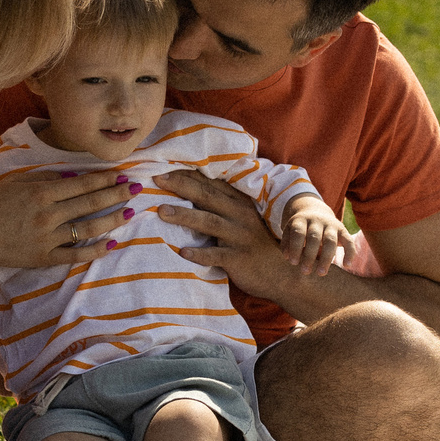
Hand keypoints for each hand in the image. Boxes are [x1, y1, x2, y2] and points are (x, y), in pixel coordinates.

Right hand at [0, 166, 136, 270]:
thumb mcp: (16, 182)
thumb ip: (45, 178)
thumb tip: (72, 176)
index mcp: (42, 193)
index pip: (82, 184)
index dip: (104, 179)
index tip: (122, 174)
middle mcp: (49, 214)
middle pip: (90, 203)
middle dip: (115, 194)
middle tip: (136, 188)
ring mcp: (48, 237)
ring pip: (87, 228)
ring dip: (112, 219)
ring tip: (129, 212)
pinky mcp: (45, 257)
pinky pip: (75, 254)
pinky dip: (95, 249)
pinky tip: (111, 244)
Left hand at [150, 168, 294, 299]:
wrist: (282, 273)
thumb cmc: (256, 244)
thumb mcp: (243, 220)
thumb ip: (222, 206)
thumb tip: (189, 193)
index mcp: (239, 203)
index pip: (210, 183)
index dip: (187, 174)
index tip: (164, 167)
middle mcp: (240, 215)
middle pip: (207, 196)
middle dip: (181, 186)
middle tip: (157, 179)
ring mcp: (239, 237)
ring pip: (209, 222)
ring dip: (184, 215)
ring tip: (162, 211)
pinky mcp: (239, 259)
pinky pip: (217, 255)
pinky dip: (199, 254)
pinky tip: (182, 252)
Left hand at [279, 198, 345, 277]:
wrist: (315, 211)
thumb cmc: (300, 229)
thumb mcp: (290, 231)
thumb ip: (287, 244)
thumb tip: (289, 258)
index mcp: (301, 220)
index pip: (298, 233)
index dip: (296, 248)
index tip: (294, 263)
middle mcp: (317, 220)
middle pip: (314, 237)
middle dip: (309, 256)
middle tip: (305, 272)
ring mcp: (331, 224)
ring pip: (330, 241)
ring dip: (326, 258)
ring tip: (321, 273)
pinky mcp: (342, 229)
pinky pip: (349, 241)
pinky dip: (350, 252)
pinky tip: (347, 265)